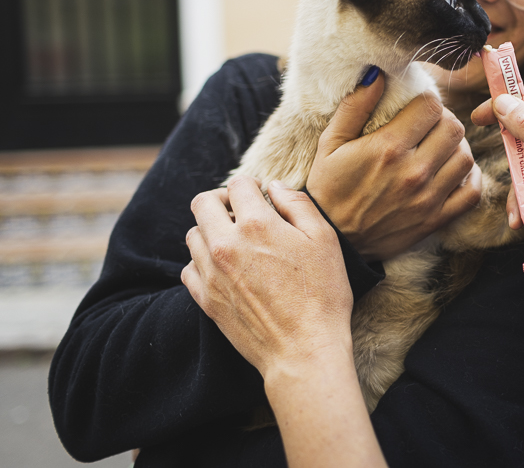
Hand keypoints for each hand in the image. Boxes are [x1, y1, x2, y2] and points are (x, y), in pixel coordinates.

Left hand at [182, 177, 352, 379]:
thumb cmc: (322, 295)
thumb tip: (276, 187)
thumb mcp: (324, 240)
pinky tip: (225, 268)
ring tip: (236, 241)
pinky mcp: (205, 300)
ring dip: (211, 230)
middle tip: (242, 211)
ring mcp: (211, 273)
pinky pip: (188, 268)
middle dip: (222, 199)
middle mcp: (226, 244)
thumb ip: (298, 205)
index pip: (239, 184)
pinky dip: (202, 261)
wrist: (304, 350)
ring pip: (193, 235)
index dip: (253, 185)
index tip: (263, 196)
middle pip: (203, 203)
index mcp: (257, 225)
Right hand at [306, 70, 482, 261]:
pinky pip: (472, 193)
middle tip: (430, 126)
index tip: (416, 109)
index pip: (431, 107)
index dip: (426, 102)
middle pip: (454, 129)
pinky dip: (470, 179)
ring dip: (456, 148)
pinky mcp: (436, 220)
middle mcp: (413, 172)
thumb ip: (355, 106)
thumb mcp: (331, 143)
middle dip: (444, 121)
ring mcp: (428, 198)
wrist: (334, 238)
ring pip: (466, 157)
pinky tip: (452, 172)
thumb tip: (377, 73)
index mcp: (388, 148)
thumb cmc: (329, 187)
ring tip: (439, 148)